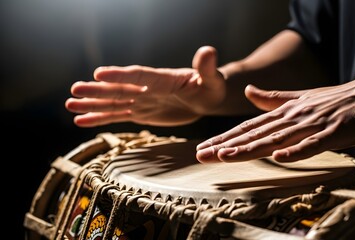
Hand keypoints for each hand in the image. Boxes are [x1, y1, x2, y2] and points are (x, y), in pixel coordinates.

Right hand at [65, 46, 224, 126]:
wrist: (206, 98)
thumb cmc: (211, 87)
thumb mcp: (213, 79)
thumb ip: (207, 68)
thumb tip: (208, 52)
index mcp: (163, 79)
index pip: (139, 76)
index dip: (121, 76)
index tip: (100, 74)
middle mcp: (147, 88)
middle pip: (120, 89)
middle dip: (98, 91)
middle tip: (74, 90)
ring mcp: (142, 101)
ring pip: (114, 103)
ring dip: (93, 104)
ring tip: (70, 104)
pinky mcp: (141, 113)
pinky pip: (119, 116)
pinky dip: (100, 118)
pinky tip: (81, 120)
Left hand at [196, 73, 354, 162]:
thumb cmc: (336, 99)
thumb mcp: (301, 98)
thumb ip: (273, 97)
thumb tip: (249, 92)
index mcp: (284, 111)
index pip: (249, 126)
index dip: (225, 137)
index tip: (204, 147)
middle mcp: (292, 117)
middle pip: (254, 134)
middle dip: (226, 145)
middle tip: (202, 155)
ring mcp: (312, 124)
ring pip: (276, 139)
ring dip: (250, 148)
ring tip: (226, 156)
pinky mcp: (333, 132)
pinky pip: (312, 143)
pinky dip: (296, 151)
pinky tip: (278, 157)